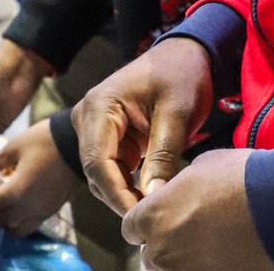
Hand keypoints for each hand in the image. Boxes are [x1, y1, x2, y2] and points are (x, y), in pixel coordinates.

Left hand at [0, 121, 76, 236]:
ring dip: (2, 217)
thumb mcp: (14, 147)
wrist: (77, 143)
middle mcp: (26, 208)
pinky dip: (18, 220)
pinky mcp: (50, 211)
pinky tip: (19, 201)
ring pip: (12, 228)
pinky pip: (28, 225)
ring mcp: (40, 212)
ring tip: (2, 198)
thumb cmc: (44, 141)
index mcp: (15, 192)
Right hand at [73, 37, 212, 216]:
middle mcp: (89, 117)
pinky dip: (130, 183)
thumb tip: (153, 200)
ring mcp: (96, 126)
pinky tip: (153, 193)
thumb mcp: (177, 113)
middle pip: (96, 172)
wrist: (184, 55)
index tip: (142, 218)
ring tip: (157, 208)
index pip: (97, 162)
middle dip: (122, 197)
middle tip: (153, 219)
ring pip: (103, 174)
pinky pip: (113, 168)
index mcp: (99, 106)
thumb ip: (163, 156)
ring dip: (126, 192)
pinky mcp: (110, 136)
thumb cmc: (181, 75)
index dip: (117, 195)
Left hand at [123, 149, 273, 270]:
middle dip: (164, 243)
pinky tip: (222, 255)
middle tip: (188, 228)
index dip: (144, 220)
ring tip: (206, 243)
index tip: (160, 215)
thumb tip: (176, 194)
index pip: (130, 228)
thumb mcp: (199, 167)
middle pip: (149, 255)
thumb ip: (176, 188)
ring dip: (182, 260)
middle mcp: (163, 250)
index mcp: (154, 216)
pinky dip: (203, 267)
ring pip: (170, 270)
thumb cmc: (241, 178)